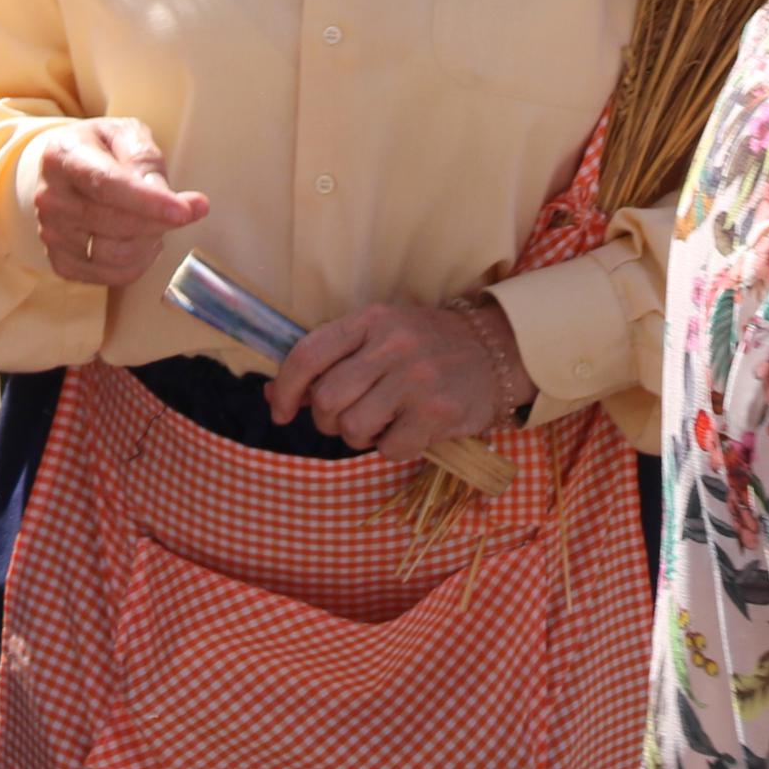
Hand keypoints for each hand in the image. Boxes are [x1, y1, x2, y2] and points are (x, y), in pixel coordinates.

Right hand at [30, 118, 204, 293]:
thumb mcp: (125, 133)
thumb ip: (145, 158)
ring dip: (150, 241)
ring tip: (156, 220)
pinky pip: (112, 275)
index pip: (106, 185)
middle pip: (115, 223)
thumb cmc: (100, 149)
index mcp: (64, 157)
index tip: (183, 211)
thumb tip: (163, 195)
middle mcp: (51, 198)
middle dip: (160, 221)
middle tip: (184, 210)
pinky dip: (138, 262)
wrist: (66, 170)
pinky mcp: (61, 262)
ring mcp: (52, 233)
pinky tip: (141, 239)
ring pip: (117, 255)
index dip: (148, 202)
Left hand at [268, 300, 525, 456]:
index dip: (286, 389)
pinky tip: (410, 430)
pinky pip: (389, 449)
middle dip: (328, 420)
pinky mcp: (437, 412)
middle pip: (327, 400)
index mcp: (371, 319)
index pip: (308, 354)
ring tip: (382, 422)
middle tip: (349, 418)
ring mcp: (416, 378)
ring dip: (360, 436)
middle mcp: (392, 344)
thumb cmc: (426, 345)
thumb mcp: (378, 336)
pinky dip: (393, 448)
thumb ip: (329, 361)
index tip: (282, 412)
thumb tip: (273, 396)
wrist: (495, 350)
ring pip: (353, 428)